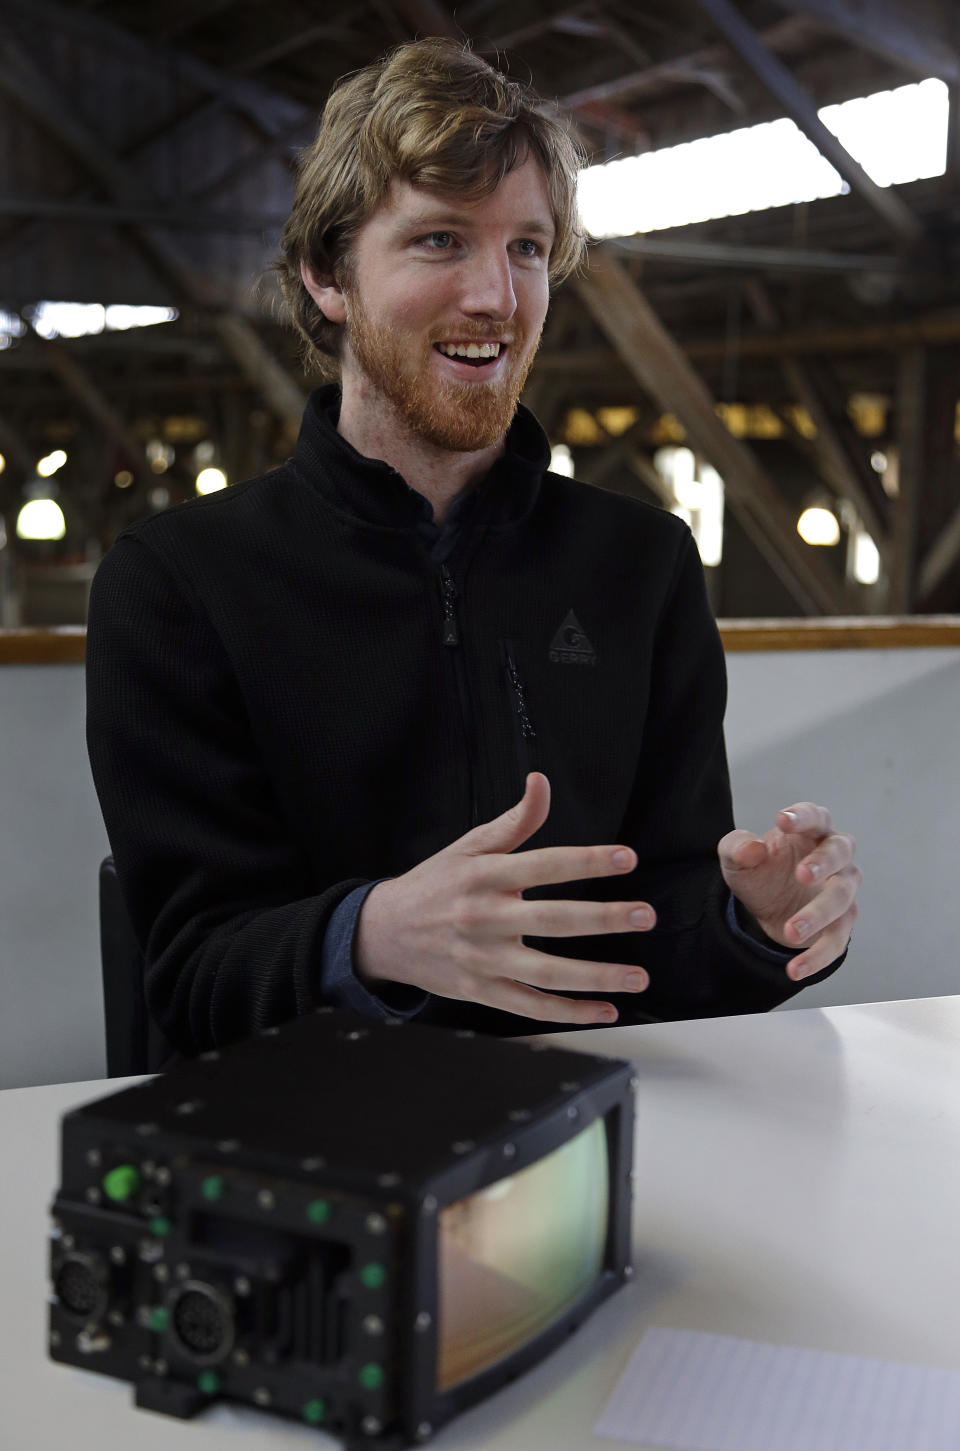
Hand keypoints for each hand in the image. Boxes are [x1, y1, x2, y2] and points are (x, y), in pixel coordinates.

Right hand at [353, 772, 656, 1024]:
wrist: (383, 933)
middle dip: (603, 918)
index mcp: (485, 875)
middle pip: (553, 919)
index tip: (626, 859)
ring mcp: (483, 958)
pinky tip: (603, 1010)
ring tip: (638, 976)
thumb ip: (515, 821)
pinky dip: (568, 1013)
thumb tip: (542, 781)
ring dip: (596, 976)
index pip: (544, 864)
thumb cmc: (435, 885)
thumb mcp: (469, 846)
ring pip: (547, 971)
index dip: (587, 861)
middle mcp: (485, 917)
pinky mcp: (481, 990)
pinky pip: (530, 1005)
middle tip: (644, 916)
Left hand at [718, 802, 859, 980]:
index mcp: (811, 831)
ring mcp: (843, 889)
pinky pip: (837, 939)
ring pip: (842, 899)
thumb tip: (752, 849)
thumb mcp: (736, 858)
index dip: (802, 817)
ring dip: (818, 915)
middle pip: (839, 853)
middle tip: (802, 876)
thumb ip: (738, 848)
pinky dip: (818, 956)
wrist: (763, 904)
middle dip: (823, 864)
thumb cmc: (758, 868)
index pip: (815, 816)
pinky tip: (796, 969)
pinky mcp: (842, 922)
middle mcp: (836, 856)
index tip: (782, 821)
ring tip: (790, 931)